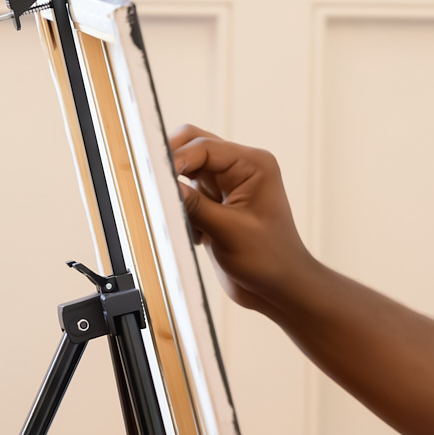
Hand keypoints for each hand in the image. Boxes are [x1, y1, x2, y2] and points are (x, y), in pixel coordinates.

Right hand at [168, 125, 312, 312]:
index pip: (205, 146)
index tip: (153, 176)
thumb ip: (194, 206)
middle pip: (193, 148)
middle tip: (154, 187)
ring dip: (177, 194)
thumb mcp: (228, 231)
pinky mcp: (215, 204)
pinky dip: (182, 211)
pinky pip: (186, 196)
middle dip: (173, 167)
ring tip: (185, 222)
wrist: (279, 288)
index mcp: (253, 165)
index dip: (176, 158)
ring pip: (186, 172)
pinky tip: (198, 236)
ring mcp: (227, 186)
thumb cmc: (270, 259)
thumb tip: (162, 186)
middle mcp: (240, 169)